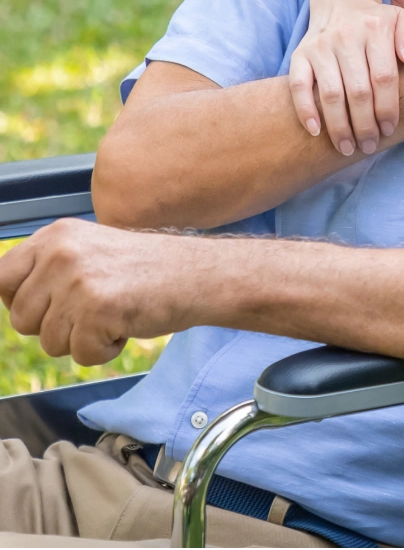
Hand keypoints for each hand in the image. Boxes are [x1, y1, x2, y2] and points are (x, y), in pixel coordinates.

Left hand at [0, 219, 189, 365]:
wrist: (196, 273)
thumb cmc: (147, 269)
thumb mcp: (89, 251)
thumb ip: (48, 269)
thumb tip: (7, 300)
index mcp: (56, 235)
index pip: (1, 277)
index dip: (19, 301)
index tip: (46, 307)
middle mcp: (61, 253)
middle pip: (21, 319)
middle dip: (55, 327)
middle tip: (93, 310)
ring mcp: (77, 280)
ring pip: (50, 342)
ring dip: (83, 340)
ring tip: (113, 314)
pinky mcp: (96, 309)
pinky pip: (81, 355)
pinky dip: (105, 351)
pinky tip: (125, 324)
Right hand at [290, 1, 403, 155]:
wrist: (341, 2)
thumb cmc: (377, 22)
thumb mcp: (403, 20)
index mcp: (375, 29)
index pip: (384, 77)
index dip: (387, 108)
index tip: (390, 129)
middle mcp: (346, 36)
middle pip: (358, 91)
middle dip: (365, 125)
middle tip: (369, 146)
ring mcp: (321, 46)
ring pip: (330, 93)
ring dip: (339, 126)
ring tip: (348, 148)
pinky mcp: (300, 54)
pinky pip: (299, 85)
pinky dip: (305, 110)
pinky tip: (315, 131)